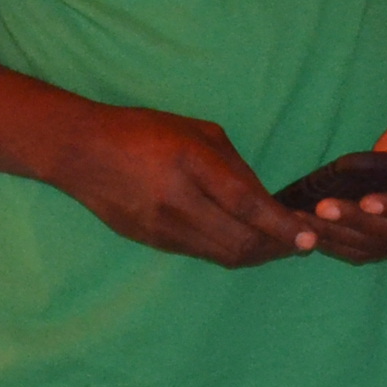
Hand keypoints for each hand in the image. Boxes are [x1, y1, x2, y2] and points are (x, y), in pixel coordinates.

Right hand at [49, 106, 315, 268]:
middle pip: (240, 241)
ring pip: (223, 255)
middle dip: (277, 247)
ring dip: (256, 254)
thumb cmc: (142, 131)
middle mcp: (176, 200)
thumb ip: (234, 167)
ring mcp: (162, 227)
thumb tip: (266, 202)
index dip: (281, 226)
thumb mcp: (195, 131)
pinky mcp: (152, 242)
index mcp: (189, 163)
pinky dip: (228, 250)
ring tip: (277, 245)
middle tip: (300, 243)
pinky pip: (202, 253)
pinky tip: (240, 240)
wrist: (79, 152)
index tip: (308, 239)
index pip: (246, 205)